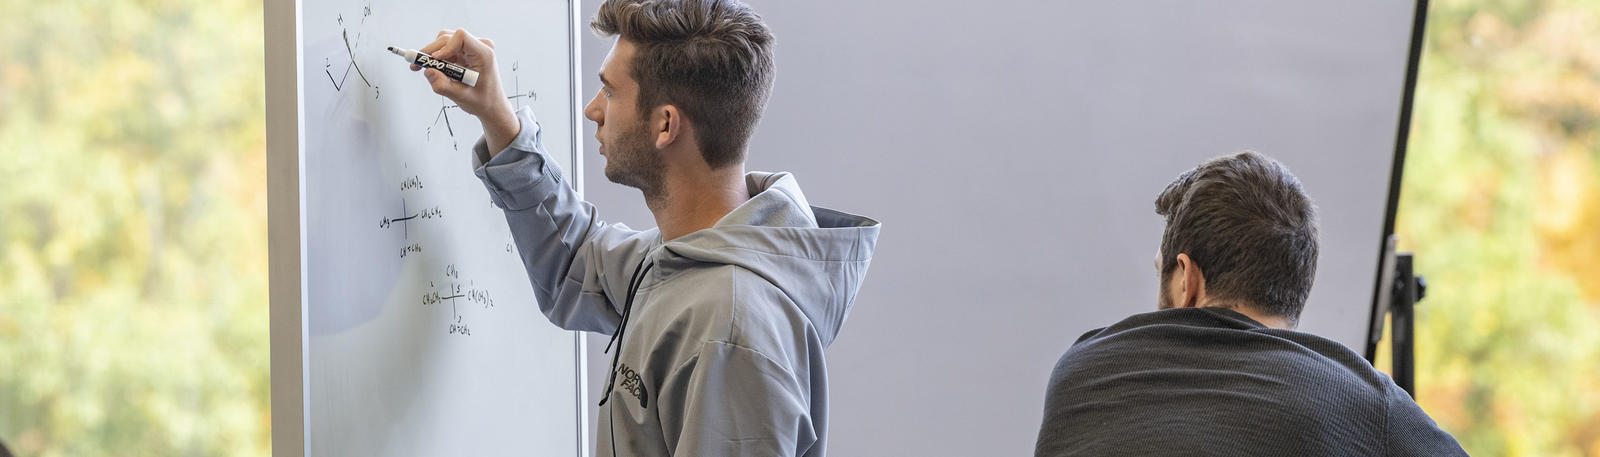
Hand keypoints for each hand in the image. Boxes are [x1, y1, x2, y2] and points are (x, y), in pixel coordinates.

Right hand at [413, 28, 519, 152]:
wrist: (492, 106)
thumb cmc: (482, 101)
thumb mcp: (461, 97)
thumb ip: (443, 85)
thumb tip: (428, 71)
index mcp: (484, 54)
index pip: (461, 37)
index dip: (444, 46)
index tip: (435, 60)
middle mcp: (480, 47)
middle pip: (448, 38)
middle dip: (431, 51)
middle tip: (415, 65)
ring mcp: (472, 48)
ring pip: (444, 41)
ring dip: (432, 54)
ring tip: (421, 67)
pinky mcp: (465, 52)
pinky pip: (446, 48)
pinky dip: (436, 58)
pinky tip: (430, 68)